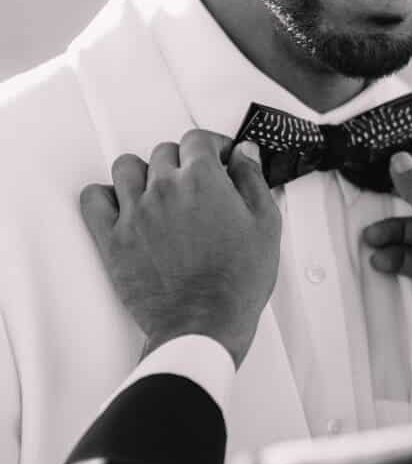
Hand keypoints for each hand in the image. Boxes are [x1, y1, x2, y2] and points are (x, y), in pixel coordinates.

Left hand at [80, 130, 280, 367]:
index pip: (197, 139)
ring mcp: (135, 212)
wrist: (203, 324)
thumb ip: (253, 180)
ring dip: (143, 173)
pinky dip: (105, 196)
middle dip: (182, 162)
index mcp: (202, 180)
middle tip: (194, 185)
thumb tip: (245, 154)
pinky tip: (122, 206)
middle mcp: (164, 188)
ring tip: (157, 192)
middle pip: (164, 152)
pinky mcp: (113, 239)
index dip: (211, 147)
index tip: (217, 159)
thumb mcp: (265, 225)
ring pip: (127, 167)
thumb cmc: (236, 282)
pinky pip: (94, 199)